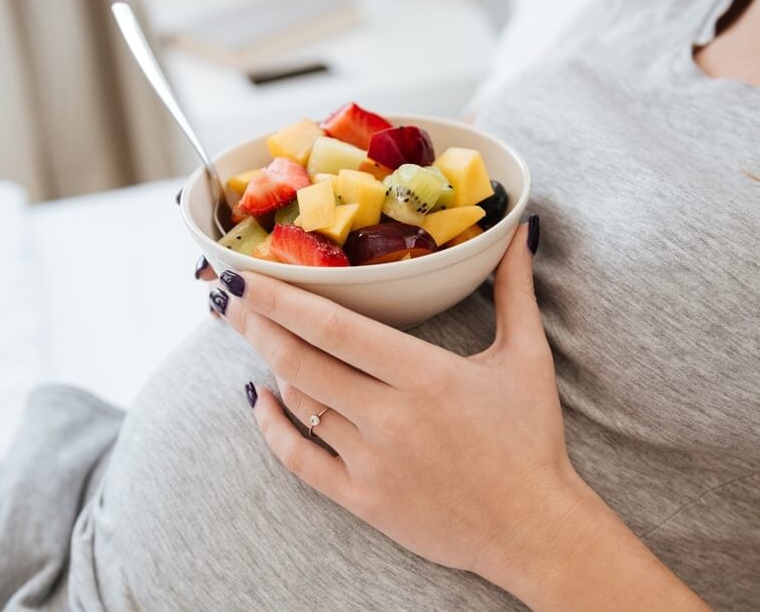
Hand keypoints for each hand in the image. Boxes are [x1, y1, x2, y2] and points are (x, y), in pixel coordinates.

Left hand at [213, 220, 586, 577]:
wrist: (533, 529)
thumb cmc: (531, 439)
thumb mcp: (528, 357)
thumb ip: (513, 289)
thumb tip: (519, 229)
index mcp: (426, 376)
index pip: (335, 327)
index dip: (281, 298)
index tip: (244, 273)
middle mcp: (390, 417)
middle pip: (301, 361)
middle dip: (255, 323)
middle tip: (225, 294)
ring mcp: (371, 461)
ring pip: (299, 404)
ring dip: (268, 364)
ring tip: (252, 333)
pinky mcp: (362, 499)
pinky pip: (299, 459)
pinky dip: (272, 428)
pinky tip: (261, 401)